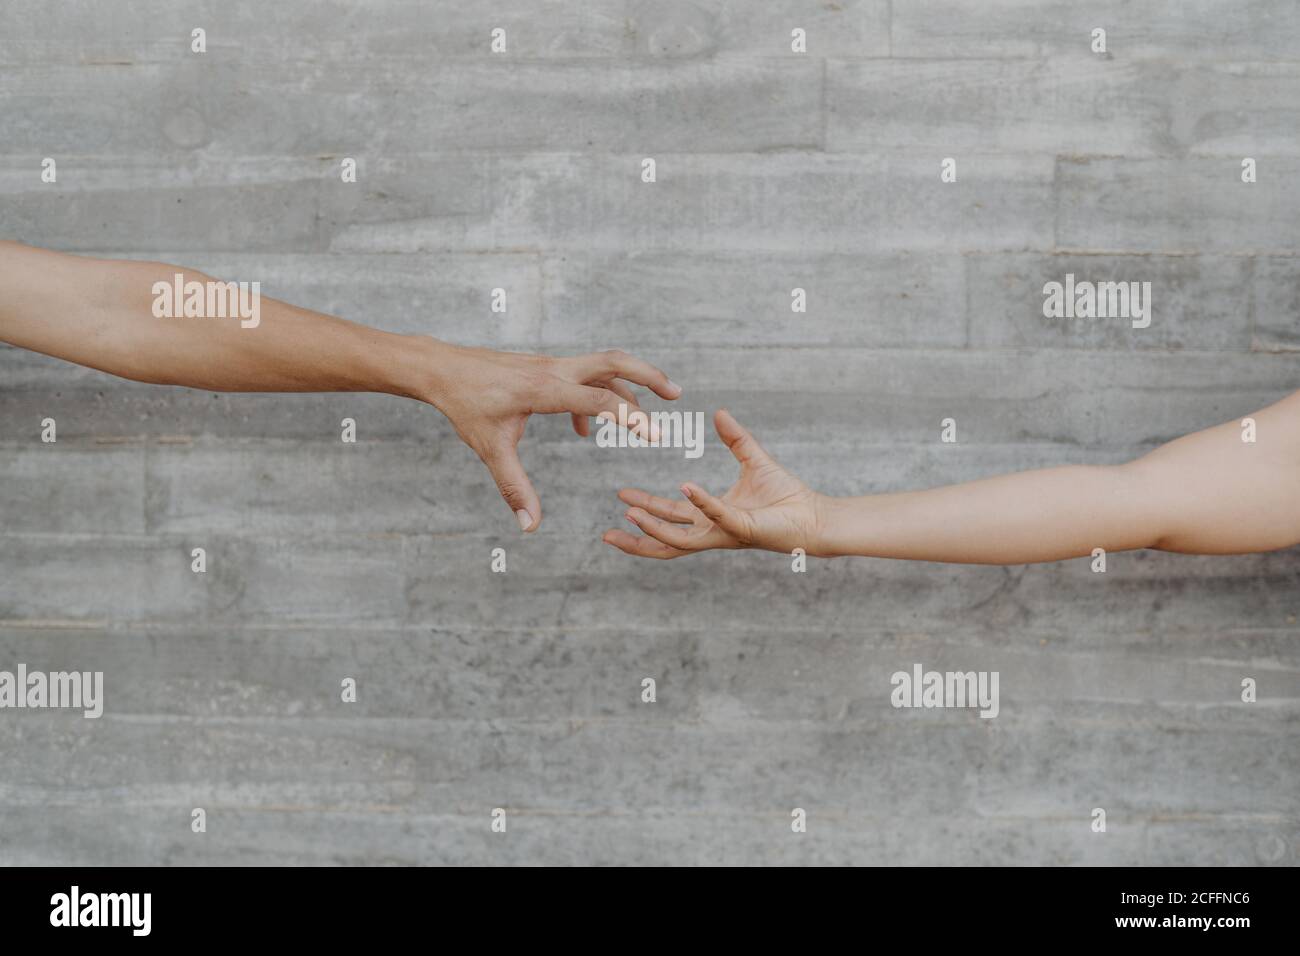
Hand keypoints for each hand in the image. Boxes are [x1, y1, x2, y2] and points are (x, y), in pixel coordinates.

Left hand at [421, 342, 679, 531]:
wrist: (442, 369)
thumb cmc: (466, 406)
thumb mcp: (490, 449)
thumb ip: (515, 488)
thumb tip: (530, 526)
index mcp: (545, 390)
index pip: (599, 399)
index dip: (630, 417)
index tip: (656, 435)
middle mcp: (555, 371)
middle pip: (614, 362)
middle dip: (648, 375)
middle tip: (676, 394)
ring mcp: (552, 366)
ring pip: (602, 367)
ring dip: (629, 386)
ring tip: (647, 416)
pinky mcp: (545, 368)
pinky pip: (582, 377)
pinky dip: (596, 397)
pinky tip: (584, 430)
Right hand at [603, 409, 826, 558]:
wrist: (814, 515)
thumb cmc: (787, 495)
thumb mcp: (753, 458)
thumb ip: (734, 438)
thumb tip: (718, 413)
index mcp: (711, 518)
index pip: (671, 519)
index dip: (645, 509)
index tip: (621, 496)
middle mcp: (713, 531)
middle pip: (665, 542)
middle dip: (636, 538)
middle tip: (607, 532)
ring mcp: (725, 533)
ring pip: (680, 541)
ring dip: (654, 528)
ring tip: (630, 514)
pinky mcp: (742, 529)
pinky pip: (716, 514)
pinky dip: (700, 501)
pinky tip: (684, 487)